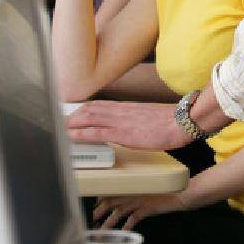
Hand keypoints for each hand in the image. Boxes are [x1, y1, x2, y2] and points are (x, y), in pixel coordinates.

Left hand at [67, 100, 190, 150]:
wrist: (180, 122)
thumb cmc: (169, 121)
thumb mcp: (147, 116)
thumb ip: (133, 118)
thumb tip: (127, 124)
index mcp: (126, 107)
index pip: (98, 105)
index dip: (82, 110)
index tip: (73, 116)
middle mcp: (120, 111)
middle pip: (89, 109)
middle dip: (73, 116)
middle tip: (63, 124)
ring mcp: (120, 121)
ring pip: (89, 117)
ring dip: (73, 123)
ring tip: (63, 130)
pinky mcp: (122, 134)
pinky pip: (97, 133)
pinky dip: (82, 134)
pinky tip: (73, 137)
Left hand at [93, 192, 187, 229]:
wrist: (181, 192)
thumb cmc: (165, 188)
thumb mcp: (146, 186)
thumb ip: (134, 190)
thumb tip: (122, 197)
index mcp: (129, 184)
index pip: (108, 191)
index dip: (98, 200)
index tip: (91, 207)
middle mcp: (131, 192)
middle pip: (108, 203)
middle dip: (97, 213)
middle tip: (88, 221)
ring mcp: (138, 200)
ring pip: (117, 213)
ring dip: (107, 224)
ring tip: (100, 233)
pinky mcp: (146, 208)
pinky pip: (132, 220)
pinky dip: (126, 227)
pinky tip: (122, 234)